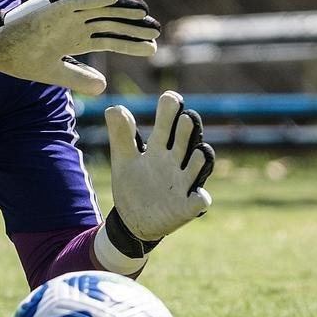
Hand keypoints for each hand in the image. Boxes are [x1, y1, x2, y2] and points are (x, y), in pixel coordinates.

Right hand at [0, 0, 159, 94]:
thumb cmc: (22, 59)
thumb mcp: (55, 73)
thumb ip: (79, 78)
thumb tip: (104, 87)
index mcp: (75, 38)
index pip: (109, 38)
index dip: (130, 42)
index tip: (152, 47)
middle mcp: (74, 23)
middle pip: (110, 22)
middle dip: (133, 26)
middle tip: (156, 29)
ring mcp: (64, 14)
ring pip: (99, 9)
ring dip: (121, 9)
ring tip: (143, 13)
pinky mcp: (51, 8)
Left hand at [107, 90, 214, 245]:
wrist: (133, 219)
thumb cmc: (133, 184)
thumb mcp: (123, 159)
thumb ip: (120, 135)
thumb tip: (114, 107)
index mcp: (159, 148)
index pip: (168, 124)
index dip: (170, 110)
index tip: (170, 97)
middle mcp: (176, 161)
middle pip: (187, 140)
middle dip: (188, 130)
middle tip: (186, 118)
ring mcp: (184, 183)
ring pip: (200, 166)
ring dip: (201, 159)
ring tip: (200, 150)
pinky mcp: (187, 205)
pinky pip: (199, 201)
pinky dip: (200, 198)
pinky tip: (198, 196)